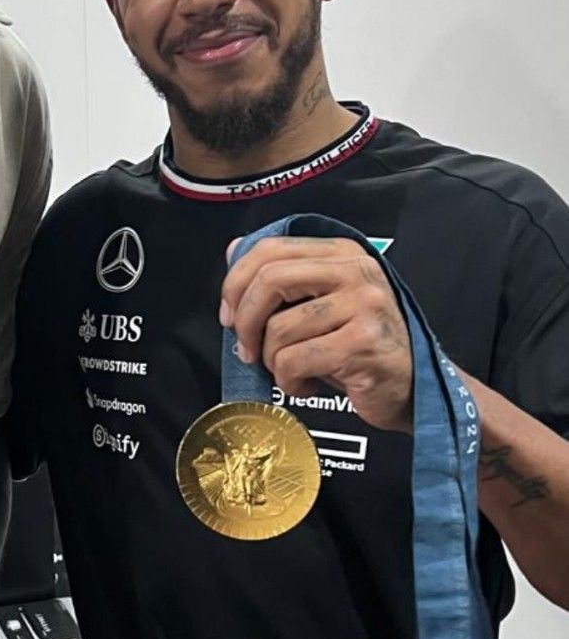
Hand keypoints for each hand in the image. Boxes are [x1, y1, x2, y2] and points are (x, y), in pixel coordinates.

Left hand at [220, 235, 412, 432]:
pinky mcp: (362, 342)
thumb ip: (283, 277)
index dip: (236, 282)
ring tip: (292, 371)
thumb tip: (234, 251)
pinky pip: (295, 360)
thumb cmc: (358, 349)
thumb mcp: (320, 304)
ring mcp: (363, 304)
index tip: (229, 314)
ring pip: (280, 329)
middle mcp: (355, 271)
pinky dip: (289, 382)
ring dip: (272, 361)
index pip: (270, 248)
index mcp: (341, 253)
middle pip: (270, 280)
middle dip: (245, 321)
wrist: (410, 389)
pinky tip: (306, 385)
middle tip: (247, 349)